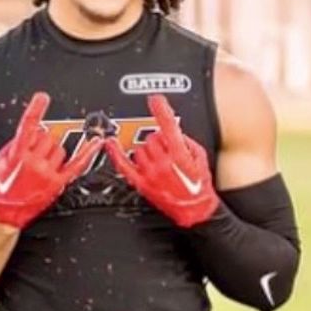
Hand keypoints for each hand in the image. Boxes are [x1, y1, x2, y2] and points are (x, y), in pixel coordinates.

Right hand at [0, 92, 101, 228]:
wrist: (5, 213)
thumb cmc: (2, 187)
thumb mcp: (1, 160)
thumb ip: (15, 143)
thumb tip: (31, 131)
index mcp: (18, 154)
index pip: (28, 126)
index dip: (35, 110)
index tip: (42, 98)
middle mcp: (34, 162)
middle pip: (48, 137)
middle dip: (42, 142)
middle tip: (34, 155)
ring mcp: (47, 173)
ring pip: (60, 148)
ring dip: (53, 152)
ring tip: (42, 165)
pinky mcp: (58, 183)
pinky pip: (77, 164)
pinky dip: (88, 152)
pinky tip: (96, 142)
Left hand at [104, 94, 219, 227]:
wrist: (195, 211)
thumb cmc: (200, 187)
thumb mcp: (201, 157)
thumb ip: (187, 141)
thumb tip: (175, 133)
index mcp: (179, 154)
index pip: (168, 126)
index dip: (161, 110)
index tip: (155, 99)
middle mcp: (163, 162)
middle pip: (152, 137)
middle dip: (160, 140)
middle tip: (168, 152)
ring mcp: (150, 173)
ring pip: (139, 148)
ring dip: (148, 150)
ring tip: (159, 161)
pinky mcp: (141, 183)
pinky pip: (123, 165)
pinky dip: (115, 153)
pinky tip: (110, 144)